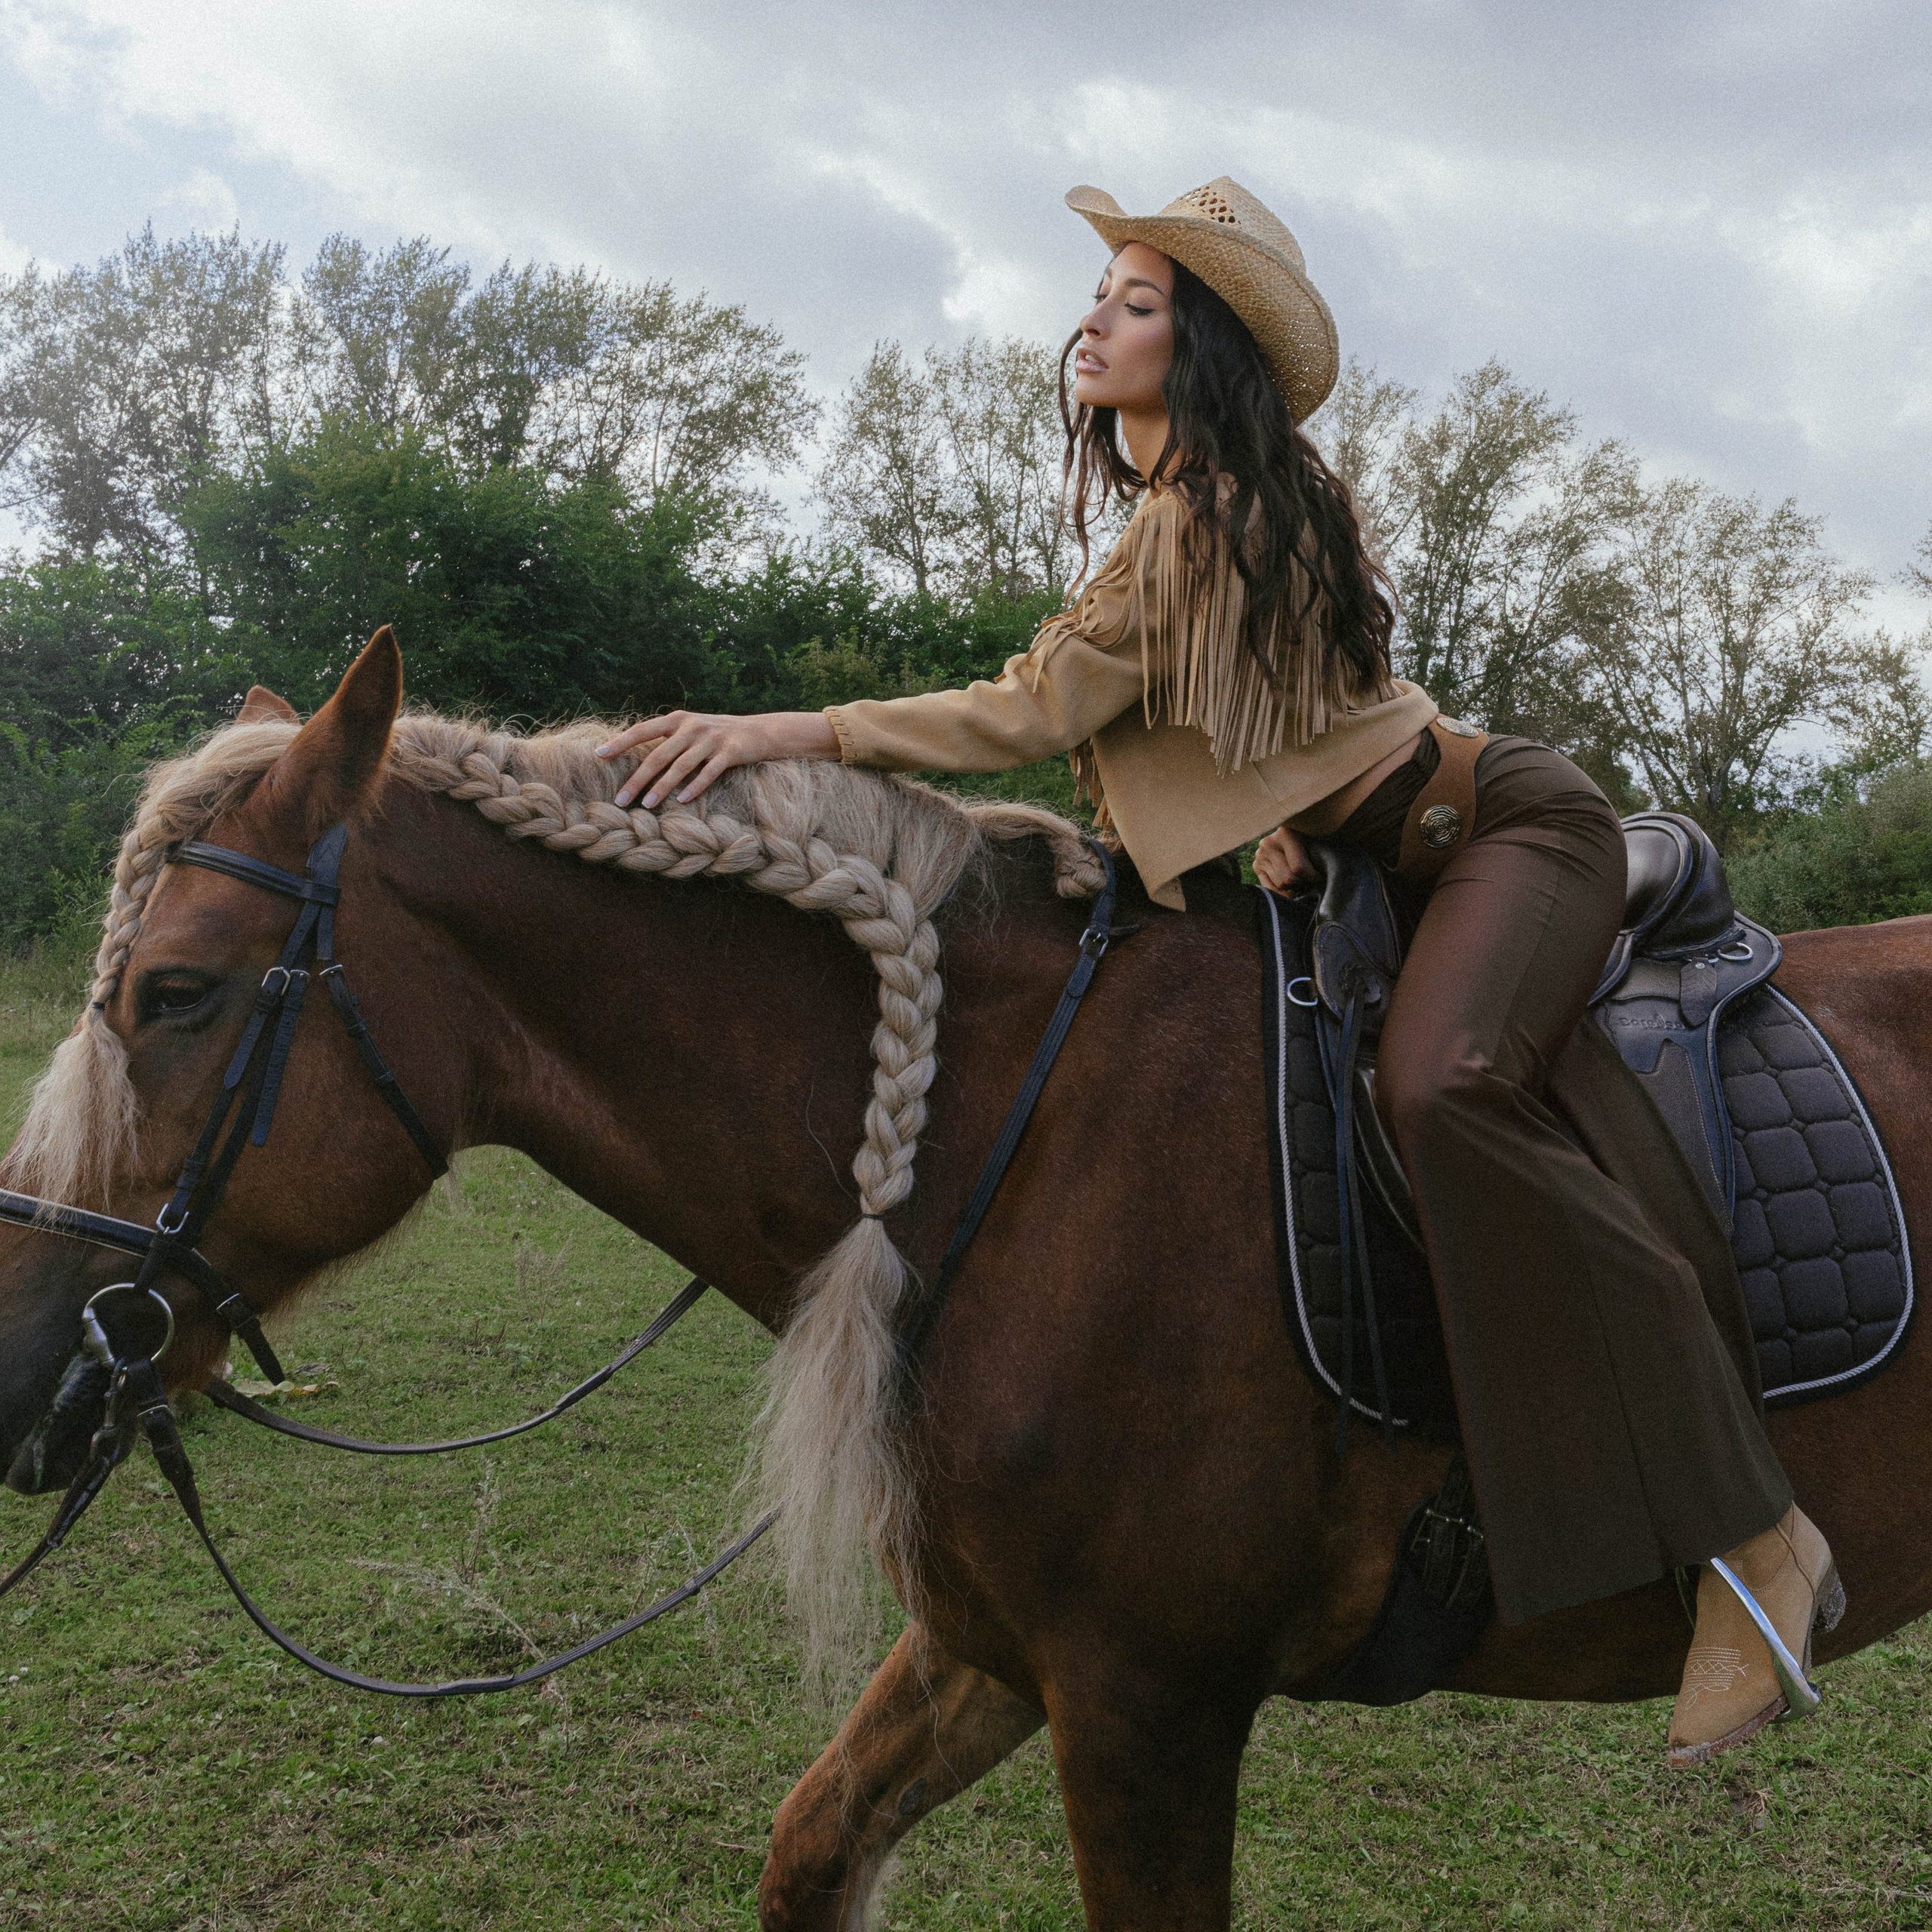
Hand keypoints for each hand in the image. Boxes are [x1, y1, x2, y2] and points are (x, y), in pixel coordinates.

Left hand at [595, 711, 839, 808]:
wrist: (760, 731)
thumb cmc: (717, 735)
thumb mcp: (690, 730)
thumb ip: (666, 740)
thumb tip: (634, 758)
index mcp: (677, 719)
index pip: (642, 730)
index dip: (620, 742)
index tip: (598, 756)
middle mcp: (691, 726)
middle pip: (658, 754)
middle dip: (637, 779)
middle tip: (620, 800)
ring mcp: (711, 739)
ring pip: (680, 765)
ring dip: (661, 787)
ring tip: (646, 805)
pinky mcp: (730, 752)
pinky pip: (709, 772)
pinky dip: (694, 787)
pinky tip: (682, 801)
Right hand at [1254, 825, 1318, 893]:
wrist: (1299, 831)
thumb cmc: (1314, 837)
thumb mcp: (1318, 839)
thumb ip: (1321, 853)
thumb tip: (1325, 874)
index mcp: (1285, 834)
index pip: (1298, 868)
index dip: (1313, 877)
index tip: (1321, 875)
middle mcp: (1268, 844)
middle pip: (1288, 879)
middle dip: (1303, 883)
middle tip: (1312, 879)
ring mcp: (1260, 855)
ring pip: (1280, 885)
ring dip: (1294, 887)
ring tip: (1303, 879)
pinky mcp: (1256, 866)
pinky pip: (1271, 889)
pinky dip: (1284, 891)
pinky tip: (1292, 885)